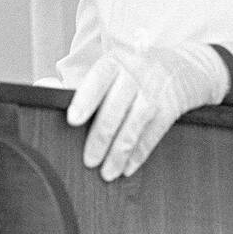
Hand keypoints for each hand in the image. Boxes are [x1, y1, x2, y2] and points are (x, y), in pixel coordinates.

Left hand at [66, 43, 229, 180]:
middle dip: (101, 137)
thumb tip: (45, 87)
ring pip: (135, 123)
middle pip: (116, 107)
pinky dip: (140, 153)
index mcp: (116, 61)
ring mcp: (156, 90)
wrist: (187, 67)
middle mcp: (136, 73)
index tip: (73, 120)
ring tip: (108, 172)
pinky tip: (128, 167)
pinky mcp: (172, 107)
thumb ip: (82, 83)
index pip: (99, 79)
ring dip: (120, 151)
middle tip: (89, 160)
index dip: (85, 100)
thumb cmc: (138, 71)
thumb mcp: (115, 68)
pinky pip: (154, 133)